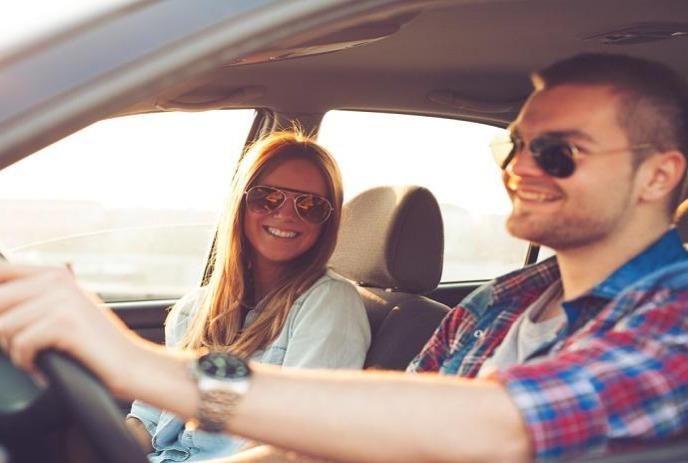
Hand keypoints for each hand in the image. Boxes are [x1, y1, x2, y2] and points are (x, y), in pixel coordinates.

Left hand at [0, 263, 143, 393]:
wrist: (132, 365)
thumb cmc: (94, 346)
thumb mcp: (62, 312)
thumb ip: (30, 301)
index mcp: (54, 273)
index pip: (0, 273)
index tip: (7, 325)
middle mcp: (57, 279)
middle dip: (2, 333)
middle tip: (23, 348)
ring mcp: (63, 299)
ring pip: (3, 326)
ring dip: (14, 351)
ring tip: (37, 357)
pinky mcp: (65, 322)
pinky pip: (20, 344)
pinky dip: (27, 362)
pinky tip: (43, 366)